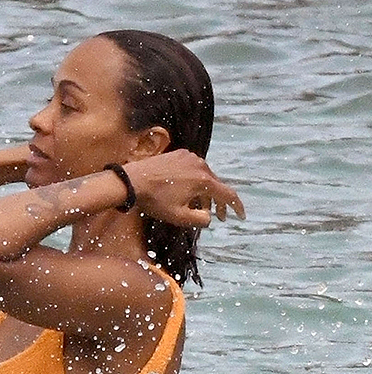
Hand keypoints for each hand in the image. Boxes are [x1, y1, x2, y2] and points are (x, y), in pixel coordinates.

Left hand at [125, 149, 244, 227]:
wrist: (132, 181)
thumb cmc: (154, 201)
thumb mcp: (178, 217)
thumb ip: (199, 220)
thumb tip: (209, 217)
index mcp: (204, 181)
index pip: (228, 194)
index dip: (237, 207)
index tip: (240, 216)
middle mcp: (201, 165)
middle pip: (216, 185)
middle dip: (217, 202)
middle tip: (216, 215)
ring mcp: (190, 157)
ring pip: (204, 177)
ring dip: (204, 192)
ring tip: (197, 206)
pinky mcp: (179, 154)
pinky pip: (192, 169)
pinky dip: (193, 181)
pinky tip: (184, 191)